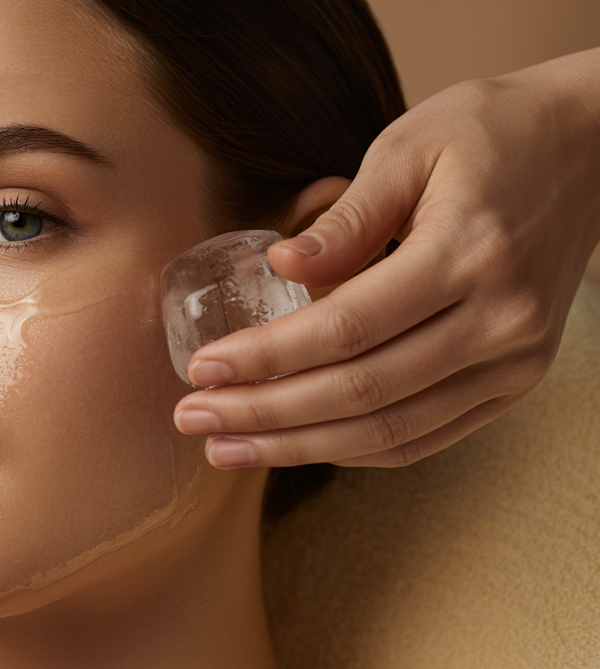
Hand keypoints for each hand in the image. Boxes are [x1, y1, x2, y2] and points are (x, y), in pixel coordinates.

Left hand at [173, 47, 599, 468]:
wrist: (592, 150)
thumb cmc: (490, 135)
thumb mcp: (411, 146)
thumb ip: (348, 215)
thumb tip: (280, 263)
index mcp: (469, 253)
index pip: (345, 327)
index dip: (266, 357)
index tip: (202, 370)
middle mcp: (500, 319)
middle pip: (361, 391)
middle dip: (265, 414)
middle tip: (193, 421)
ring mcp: (515, 360)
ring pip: (391, 429)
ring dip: (299, 446)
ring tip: (225, 449)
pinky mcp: (516, 381)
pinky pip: (426, 437)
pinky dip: (356, 448)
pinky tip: (296, 446)